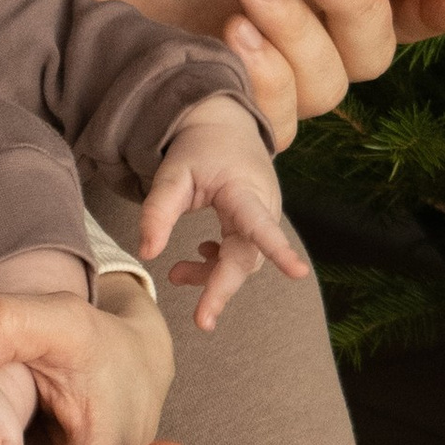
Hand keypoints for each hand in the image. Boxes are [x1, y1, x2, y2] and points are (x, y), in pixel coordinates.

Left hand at [139, 96, 312, 335]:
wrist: (223, 123)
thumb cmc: (199, 146)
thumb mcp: (173, 172)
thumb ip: (157, 210)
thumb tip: (146, 254)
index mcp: (242, 189)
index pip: (261, 224)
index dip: (278, 250)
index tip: (297, 273)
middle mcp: (261, 205)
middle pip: (247, 257)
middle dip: (222, 287)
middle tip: (201, 321)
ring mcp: (263, 214)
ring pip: (242, 259)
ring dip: (212, 273)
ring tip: (175, 274)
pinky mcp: (256, 221)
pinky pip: (242, 252)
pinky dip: (219, 262)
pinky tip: (199, 255)